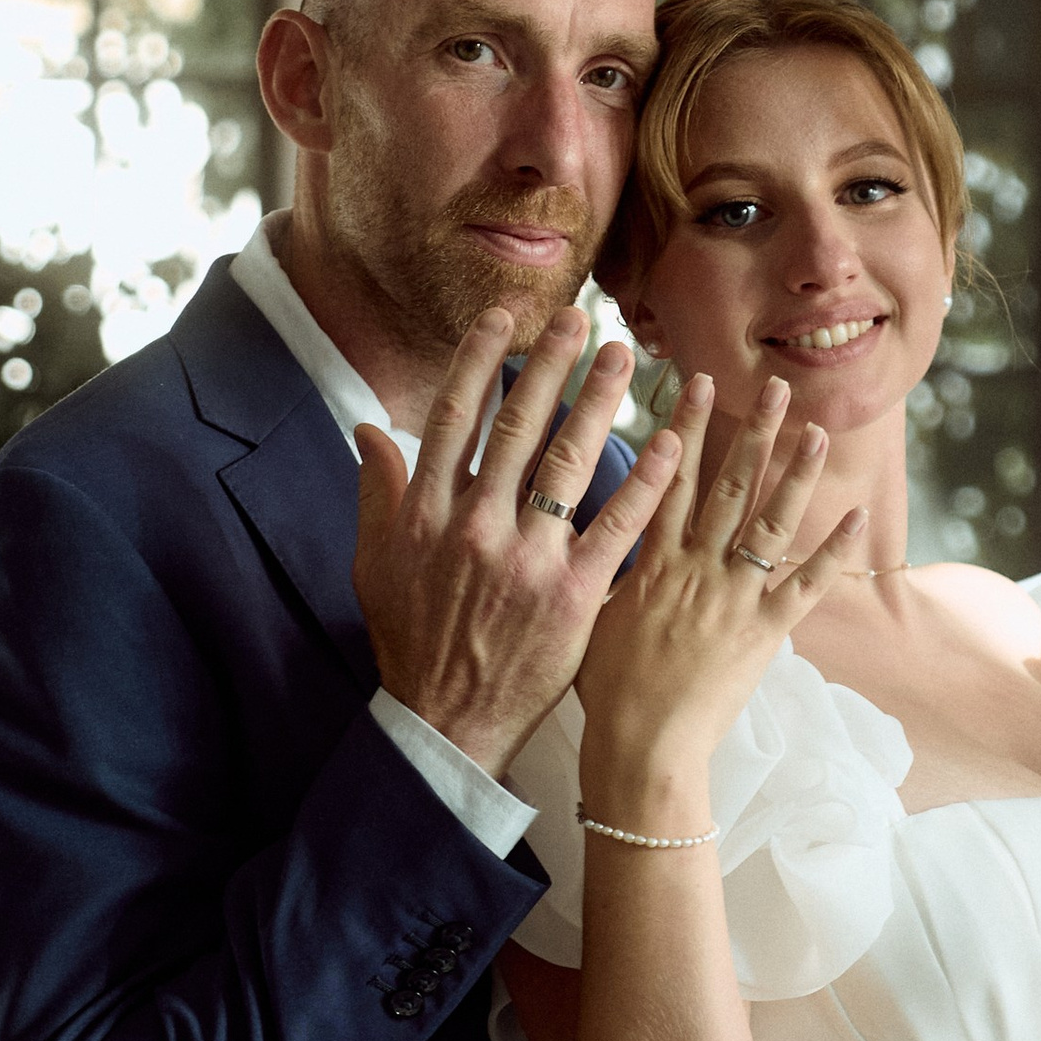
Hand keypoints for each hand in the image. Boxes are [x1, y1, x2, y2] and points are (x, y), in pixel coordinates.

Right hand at [353, 305, 681, 781]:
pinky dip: (644, 483)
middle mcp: (476, 527)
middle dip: (551, 366)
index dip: (480, 361)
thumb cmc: (411, 640)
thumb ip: (377, 492)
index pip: (455, 418)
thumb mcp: (374, 564)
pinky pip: (616, 527)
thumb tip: (369, 428)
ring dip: (600, 403)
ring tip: (625, 358)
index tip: (505, 318)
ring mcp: (527, 561)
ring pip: (569, 463)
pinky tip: (671, 443)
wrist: (447, 723)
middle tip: (581, 319)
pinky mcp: (573, 596)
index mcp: (427, 514)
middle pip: (518, 427)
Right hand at [574, 375, 867, 802]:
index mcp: (653, 561)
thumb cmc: (606, 689)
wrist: (640, 744)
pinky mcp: (763, 633)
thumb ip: (612, 571)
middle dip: (751, 431)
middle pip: (729, 486)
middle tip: (773, 386)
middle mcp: (696, 568)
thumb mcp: (593, 616)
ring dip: (796, 473)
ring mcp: (733, 598)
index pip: (670, 479)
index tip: (697, 384)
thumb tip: (610, 537)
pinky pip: (805, 584)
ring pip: (769, 522)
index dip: (686, 428)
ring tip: (817, 430)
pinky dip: (833, 550)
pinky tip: (857, 514)